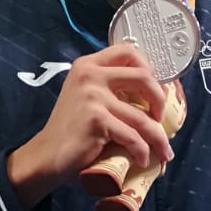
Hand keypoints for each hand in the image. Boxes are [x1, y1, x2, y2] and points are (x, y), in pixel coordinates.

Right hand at [7, 42, 172, 207]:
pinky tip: (142, 159)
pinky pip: (133, 137)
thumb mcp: (86, 97)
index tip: (156, 89)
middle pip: (144, 76)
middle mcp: (90, 74)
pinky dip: (142, 152)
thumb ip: (109, 87)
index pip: (128, 51)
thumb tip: (152, 93)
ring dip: (159, 137)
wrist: (46, 155)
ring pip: (143, 116)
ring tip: (163, 151)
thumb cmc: (71, 129)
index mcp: (88, 65)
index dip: (150, 68)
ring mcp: (93, 96)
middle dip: (160, 100)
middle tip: (160, 118)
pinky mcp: (97, 119)